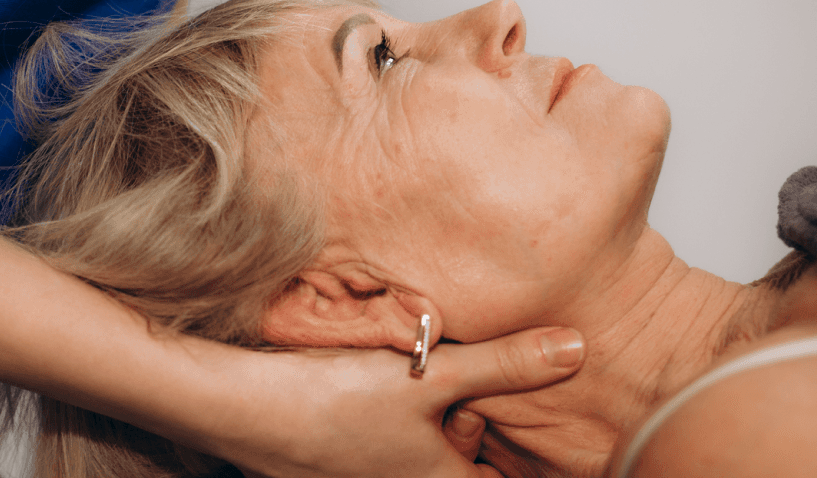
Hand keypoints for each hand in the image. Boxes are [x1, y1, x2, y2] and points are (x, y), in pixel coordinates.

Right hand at [210, 326, 583, 477]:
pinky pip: (380, 447)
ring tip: (403, 377)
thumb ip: (505, 364)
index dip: (506, 449)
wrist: (242, 408)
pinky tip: (366, 385)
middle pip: (461, 460)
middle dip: (464, 423)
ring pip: (418, 451)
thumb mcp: (432, 374)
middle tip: (446, 382)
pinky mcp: (334, 469)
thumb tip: (574, 349)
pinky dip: (386, 419)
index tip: (495, 416)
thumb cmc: (333, 401)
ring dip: (422, 416)